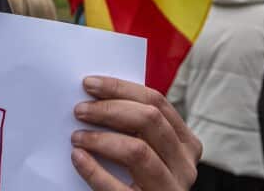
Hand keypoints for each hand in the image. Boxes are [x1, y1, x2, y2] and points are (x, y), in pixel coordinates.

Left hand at [70, 75, 200, 189]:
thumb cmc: (139, 181)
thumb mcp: (150, 151)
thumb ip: (135, 129)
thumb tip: (95, 99)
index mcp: (185, 143)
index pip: (156, 102)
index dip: (121, 89)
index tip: (89, 84)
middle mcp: (184, 164)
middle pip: (149, 121)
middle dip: (110, 109)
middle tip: (80, 110)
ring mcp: (170, 188)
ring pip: (138, 151)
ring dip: (101, 139)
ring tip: (77, 137)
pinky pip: (118, 187)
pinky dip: (94, 170)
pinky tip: (78, 158)